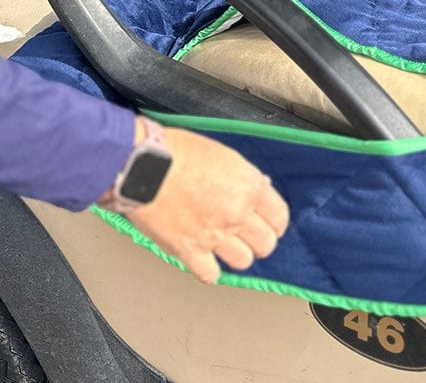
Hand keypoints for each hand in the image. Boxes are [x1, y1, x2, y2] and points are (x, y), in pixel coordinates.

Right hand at [119, 127, 288, 283]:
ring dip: (238, 256)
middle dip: (261, 241)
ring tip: (229, 249)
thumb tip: (257, 188)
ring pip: (243, 261)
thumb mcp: (224, 155)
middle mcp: (237, 213)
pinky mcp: (188, 251)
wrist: (144, 166)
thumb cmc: (179, 152)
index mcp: (250, 187)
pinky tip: (206, 261)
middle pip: (265, 243)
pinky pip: (210, 274)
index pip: (279, 216)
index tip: (272, 226)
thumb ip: (244, 177)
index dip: (276, 223)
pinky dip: (209, 270)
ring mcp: (214, 235)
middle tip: (252, 239)